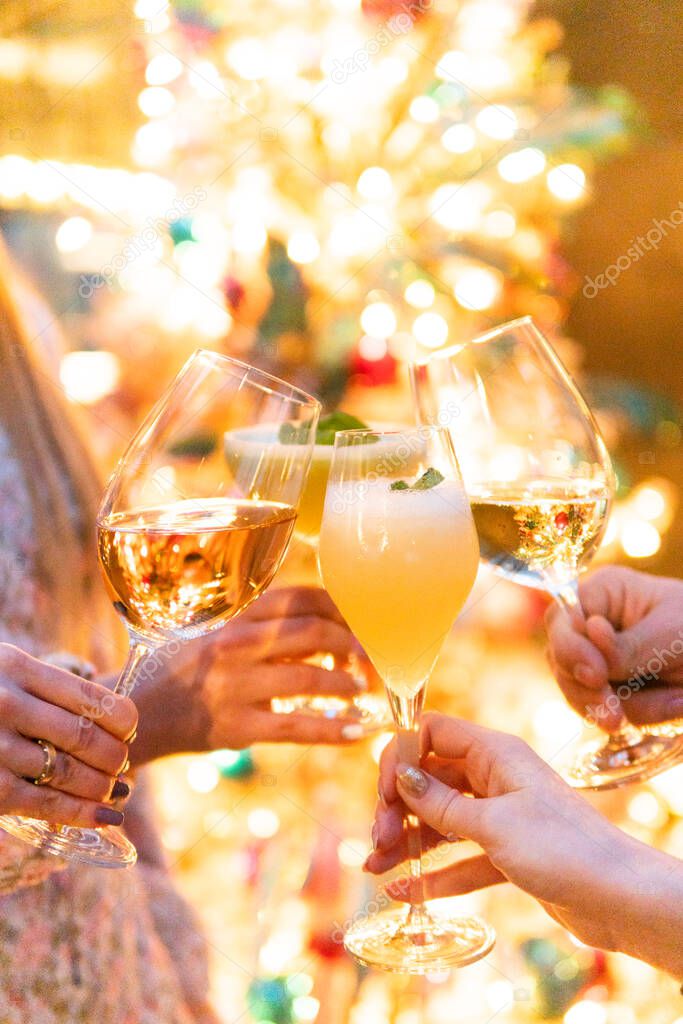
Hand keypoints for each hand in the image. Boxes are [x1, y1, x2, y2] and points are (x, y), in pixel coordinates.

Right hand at [0, 644, 136, 827]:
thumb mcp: (6, 671)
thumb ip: (48, 688)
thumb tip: (115, 719)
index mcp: (17, 667)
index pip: (92, 696)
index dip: (123, 719)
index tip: (129, 729)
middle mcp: (6, 703)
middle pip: (86, 736)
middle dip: (115, 755)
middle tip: (121, 763)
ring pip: (70, 772)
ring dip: (102, 786)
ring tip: (113, 788)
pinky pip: (45, 803)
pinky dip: (82, 813)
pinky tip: (103, 816)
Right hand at [132, 586, 369, 762]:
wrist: (140, 715)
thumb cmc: (187, 671)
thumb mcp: (219, 638)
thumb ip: (266, 633)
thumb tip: (330, 634)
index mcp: (235, 618)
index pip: (300, 597)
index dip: (340, 607)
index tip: (361, 622)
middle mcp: (236, 646)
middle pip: (314, 632)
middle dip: (353, 645)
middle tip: (371, 659)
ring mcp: (236, 688)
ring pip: (311, 678)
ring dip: (348, 684)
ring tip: (363, 689)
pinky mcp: (238, 728)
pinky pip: (299, 727)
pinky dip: (335, 730)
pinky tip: (359, 731)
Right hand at [366, 713, 656, 954]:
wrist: (618, 897)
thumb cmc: (561, 848)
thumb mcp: (493, 824)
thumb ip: (441, 802)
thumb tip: (401, 774)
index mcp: (494, 753)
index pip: (432, 733)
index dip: (401, 756)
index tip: (385, 794)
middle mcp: (495, 778)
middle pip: (430, 779)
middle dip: (398, 806)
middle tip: (379, 840)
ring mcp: (500, 815)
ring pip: (441, 820)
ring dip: (408, 841)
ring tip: (375, 866)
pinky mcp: (507, 852)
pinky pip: (459, 857)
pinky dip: (433, 873)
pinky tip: (403, 891)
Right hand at [545, 567, 682, 728]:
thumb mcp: (671, 632)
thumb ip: (628, 644)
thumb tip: (589, 634)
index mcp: (603, 592)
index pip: (562, 618)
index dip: (570, 648)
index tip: (596, 675)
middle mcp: (592, 623)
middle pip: (561, 660)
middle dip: (589, 691)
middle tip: (615, 716)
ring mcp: (599, 657)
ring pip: (582, 692)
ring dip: (629, 705)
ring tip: (677, 700)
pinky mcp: (614, 686)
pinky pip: (611, 710)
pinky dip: (646, 712)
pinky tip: (677, 700)